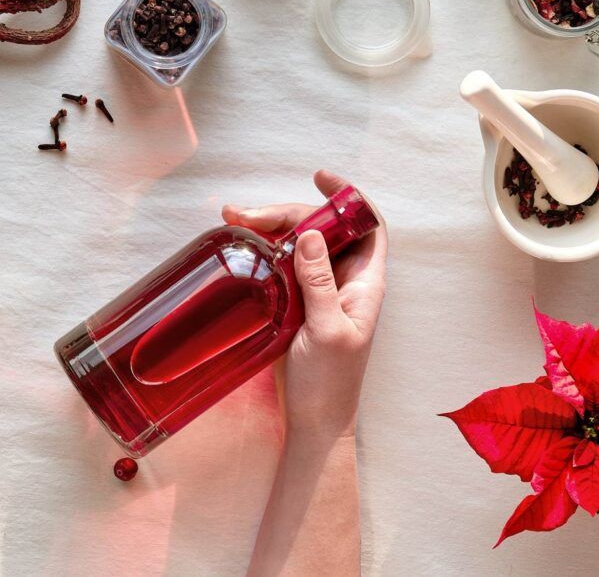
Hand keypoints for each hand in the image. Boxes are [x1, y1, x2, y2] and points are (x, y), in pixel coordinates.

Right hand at [223, 170, 387, 440]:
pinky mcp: (293, 301)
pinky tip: (240, 244)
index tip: (319, 178)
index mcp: (364, 282)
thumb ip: (320, 284)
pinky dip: (261, 249)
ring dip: (268, 227)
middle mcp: (343, 279)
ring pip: (297, 242)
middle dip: (287, 212)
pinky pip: (280, 263)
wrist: (313, 420)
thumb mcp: (328, 332)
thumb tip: (312, 235)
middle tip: (247, 214)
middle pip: (321, 228)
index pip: (366, 225)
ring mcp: (317, 288)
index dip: (348, 197)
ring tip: (232, 219)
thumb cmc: (331, 383)